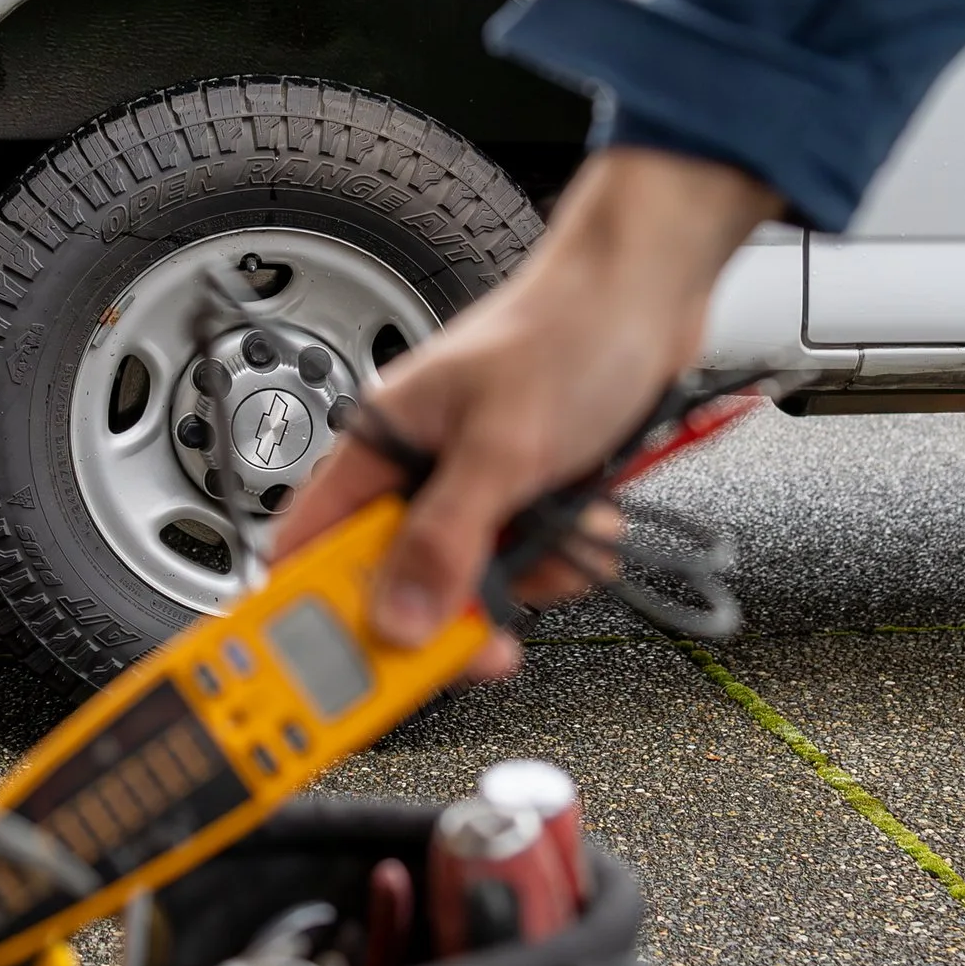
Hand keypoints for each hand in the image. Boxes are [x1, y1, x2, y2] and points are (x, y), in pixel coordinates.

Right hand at [270, 148, 780, 677]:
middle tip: (491, 633)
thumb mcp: (503, 447)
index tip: (349, 672)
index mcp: (379, 446)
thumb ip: (446, 539)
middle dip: (455, 608)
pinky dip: (568, 554)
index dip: (319, 616)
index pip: (311, 550)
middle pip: (397, 585)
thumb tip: (398, 619)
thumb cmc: (567, 328)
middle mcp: (418, 472)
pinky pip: (533, 563)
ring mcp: (475, 488)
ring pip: (476, 582)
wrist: (652, 293)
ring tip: (566, 529)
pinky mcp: (529, 496)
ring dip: (531, 574)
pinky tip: (591, 513)